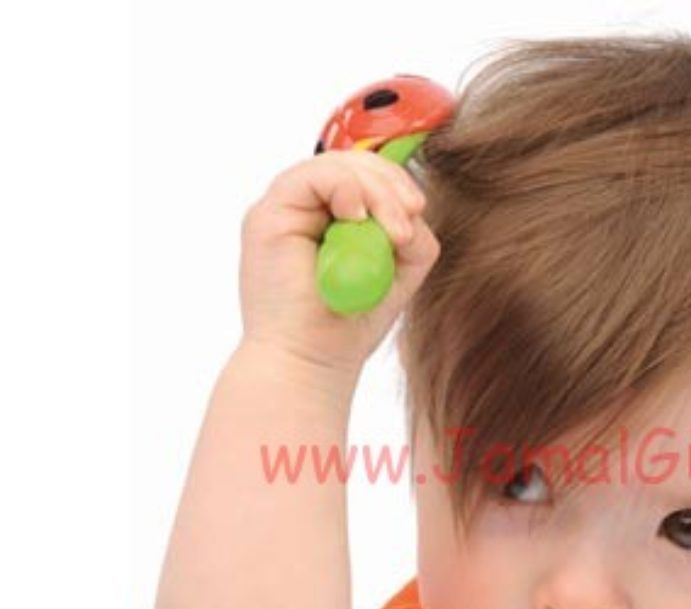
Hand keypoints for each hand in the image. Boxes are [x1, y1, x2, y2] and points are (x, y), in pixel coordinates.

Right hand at [238, 148, 438, 375]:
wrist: (310, 360)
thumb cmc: (347, 325)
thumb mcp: (397, 272)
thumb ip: (411, 235)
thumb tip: (413, 210)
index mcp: (331, 218)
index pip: (365, 174)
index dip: (394, 182)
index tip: (418, 209)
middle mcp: (304, 209)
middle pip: (352, 161)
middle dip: (390, 182)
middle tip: (412, 213)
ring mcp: (283, 210)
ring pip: (335, 165)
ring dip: (375, 191)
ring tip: (392, 231)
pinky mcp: (267, 216)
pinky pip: (311, 177)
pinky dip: (344, 189)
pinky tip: (357, 218)